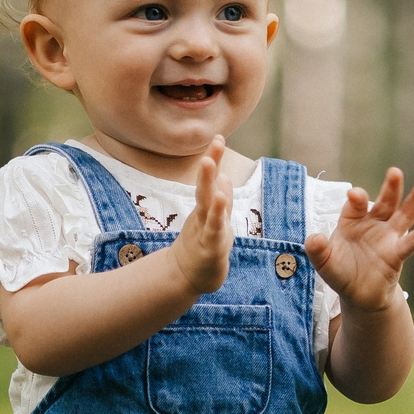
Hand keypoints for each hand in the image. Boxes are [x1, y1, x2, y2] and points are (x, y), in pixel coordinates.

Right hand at [167, 136, 235, 297]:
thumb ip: (221, 200)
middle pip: (206, 187)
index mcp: (206, 208)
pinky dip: (217, 215)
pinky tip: (220, 200)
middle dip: (210, 164)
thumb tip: (225, 177)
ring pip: (206, 205)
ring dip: (208, 183)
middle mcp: (203, 216)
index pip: (210, 180)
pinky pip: (214, 230)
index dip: (214, 159)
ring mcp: (204, 231)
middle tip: (216, 141)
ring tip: (210, 162)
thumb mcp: (215, 222)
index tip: (219, 136)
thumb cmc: (202, 247)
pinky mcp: (210, 249)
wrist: (187, 277)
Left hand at [306, 168, 413, 312]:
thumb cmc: (341, 272)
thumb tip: (314, 238)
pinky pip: (407, 245)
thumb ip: (317, 250)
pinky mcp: (397, 255)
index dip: (357, 199)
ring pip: (404, 215)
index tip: (355, 195)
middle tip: (394, 172)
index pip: (357, 204)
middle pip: (385, 202)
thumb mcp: (324, 262)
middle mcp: (374, 223)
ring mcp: (388, 237)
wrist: (358, 294)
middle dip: (390, 187)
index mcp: (353, 220)